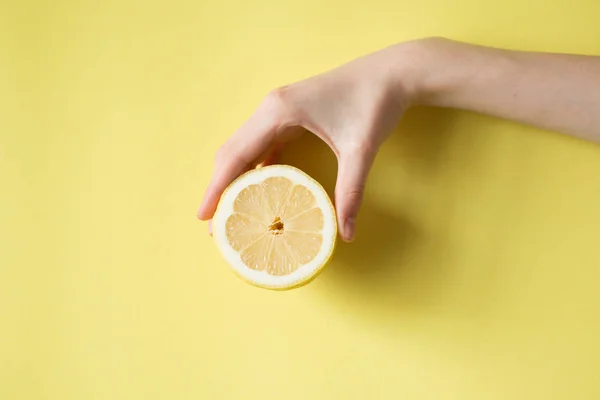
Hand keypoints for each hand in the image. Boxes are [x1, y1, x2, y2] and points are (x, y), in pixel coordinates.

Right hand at [197, 42, 421, 240]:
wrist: (392, 73)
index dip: (217, 187)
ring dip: (236, 179)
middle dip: (220, 187)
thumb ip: (351, 192)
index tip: (203, 216)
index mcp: (278, 111)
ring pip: (245, 148)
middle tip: (215, 226)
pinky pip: (263, 145)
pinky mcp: (290, 115)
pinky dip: (255, 169)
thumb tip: (346, 233)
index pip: (236, 155)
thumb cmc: (375, 103)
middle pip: (233, 152)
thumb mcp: (361, 150)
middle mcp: (271, 108)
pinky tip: (258, 192)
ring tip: (231, 213)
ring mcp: (278, 110)